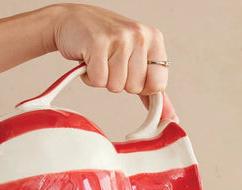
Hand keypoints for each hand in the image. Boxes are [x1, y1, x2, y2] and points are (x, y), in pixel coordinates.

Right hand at [49, 4, 168, 96]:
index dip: (142, 86)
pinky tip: (89, 59)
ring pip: (116, 86)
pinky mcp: (97, 43)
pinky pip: (99, 81)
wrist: (70, 21)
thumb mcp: (136, 60)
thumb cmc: (105, 41)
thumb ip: (153, 89)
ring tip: (99, 59)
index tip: (130, 70)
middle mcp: (139, 35)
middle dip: (119, 81)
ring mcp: (119, 38)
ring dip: (104, 79)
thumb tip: (171, 117)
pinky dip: (90, 77)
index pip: (158, 85)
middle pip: (135, 88)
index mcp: (154, 39)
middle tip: (110, 61)